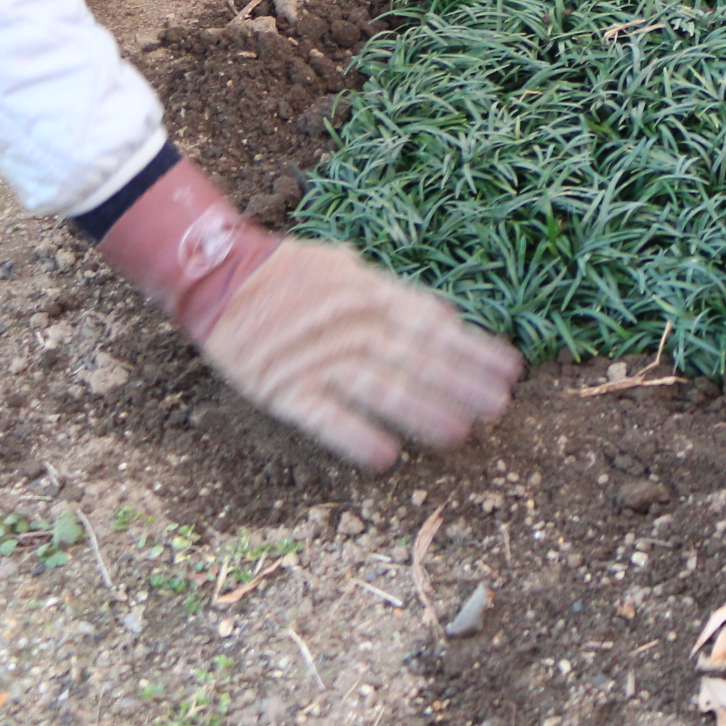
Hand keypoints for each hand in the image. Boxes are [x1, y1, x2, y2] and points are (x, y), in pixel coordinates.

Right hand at [202, 241, 522, 469]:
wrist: (216, 275)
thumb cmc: (288, 273)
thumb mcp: (346, 269)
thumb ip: (394, 296)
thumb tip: (444, 318)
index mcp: (370, 295)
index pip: (432, 325)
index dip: (473, 349)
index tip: (509, 371)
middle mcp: (351, 326)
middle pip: (415, 358)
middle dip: (461, 383)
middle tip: (499, 407)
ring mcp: (317, 358)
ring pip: (379, 388)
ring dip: (422, 411)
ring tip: (460, 433)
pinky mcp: (283, 388)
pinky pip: (324, 416)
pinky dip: (355, 436)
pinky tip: (386, 457)